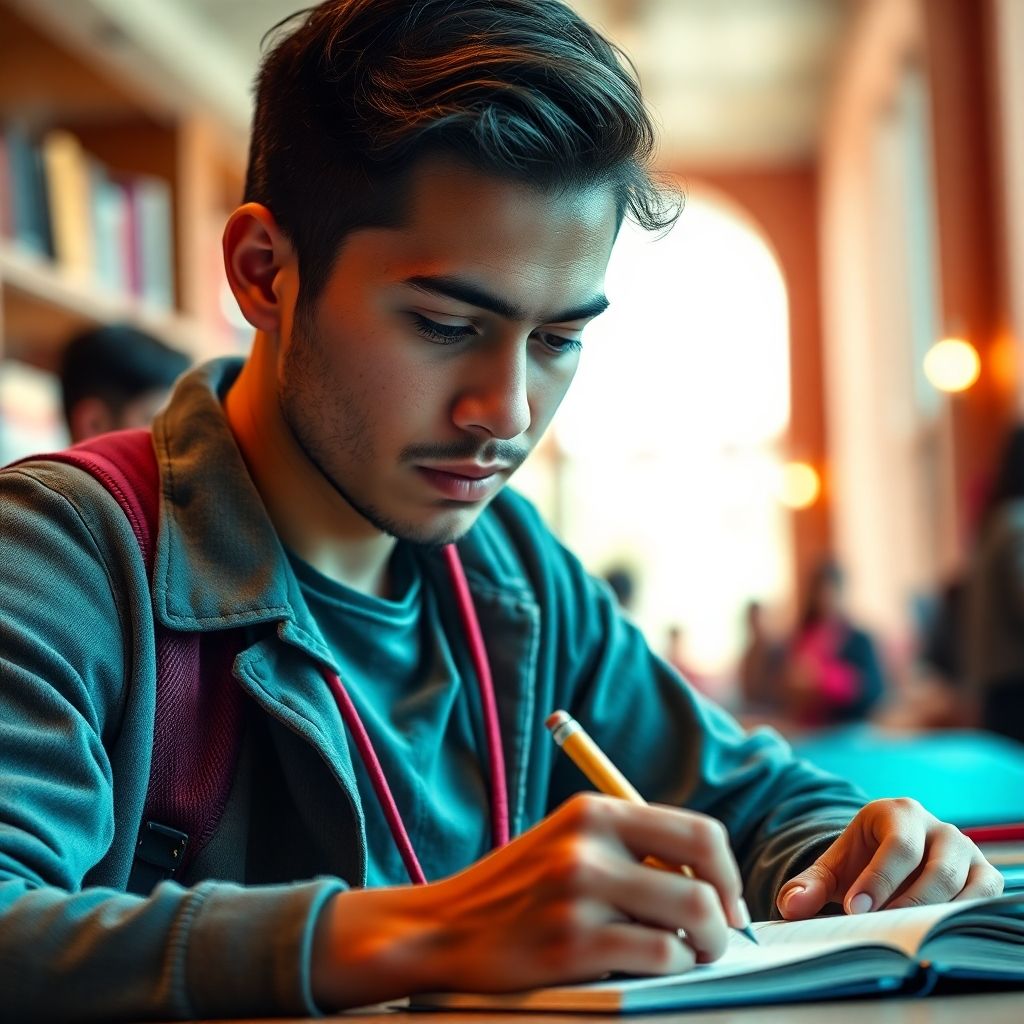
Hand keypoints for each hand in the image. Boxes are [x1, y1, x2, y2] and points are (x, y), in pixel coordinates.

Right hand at [311, 793, 748, 1008]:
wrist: (443, 927)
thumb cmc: (517, 891)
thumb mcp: (568, 842)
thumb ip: (629, 847)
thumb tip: (709, 880)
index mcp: (593, 810)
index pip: (697, 830)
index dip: (727, 872)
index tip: (727, 900)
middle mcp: (588, 843)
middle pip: (703, 874)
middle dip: (726, 913)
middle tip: (718, 936)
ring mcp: (579, 892)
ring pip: (690, 916)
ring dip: (704, 945)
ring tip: (690, 955)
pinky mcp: (571, 942)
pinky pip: (659, 956)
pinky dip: (673, 967)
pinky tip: (655, 968)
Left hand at [777, 797, 1003, 919]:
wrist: (889, 858)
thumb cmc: (862, 862)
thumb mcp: (834, 868)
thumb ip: (810, 884)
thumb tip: (790, 906)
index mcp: (899, 813)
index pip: (898, 846)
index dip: (878, 880)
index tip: (854, 910)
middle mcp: (939, 829)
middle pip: (936, 870)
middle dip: (908, 903)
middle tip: (880, 929)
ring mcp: (966, 852)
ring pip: (966, 888)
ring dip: (937, 916)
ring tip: (906, 937)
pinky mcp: (985, 877)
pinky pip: (986, 900)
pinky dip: (964, 919)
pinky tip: (935, 935)